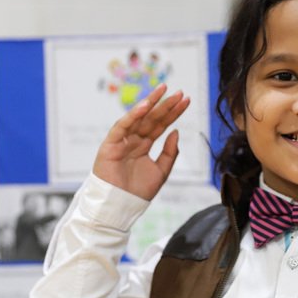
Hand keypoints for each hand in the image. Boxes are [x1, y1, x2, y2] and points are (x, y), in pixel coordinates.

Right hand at [93, 84, 190, 200]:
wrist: (120, 205)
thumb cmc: (138, 191)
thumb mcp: (161, 171)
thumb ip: (170, 153)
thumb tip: (176, 132)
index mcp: (144, 145)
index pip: (161, 125)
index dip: (173, 113)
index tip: (186, 100)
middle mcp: (133, 140)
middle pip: (152, 118)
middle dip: (165, 105)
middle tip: (179, 92)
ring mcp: (122, 140)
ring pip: (138, 118)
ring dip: (150, 103)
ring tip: (163, 91)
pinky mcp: (110, 144)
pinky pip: (122, 126)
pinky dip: (133, 115)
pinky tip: (145, 105)